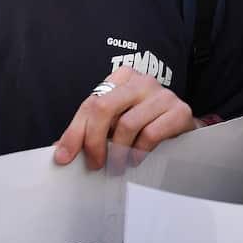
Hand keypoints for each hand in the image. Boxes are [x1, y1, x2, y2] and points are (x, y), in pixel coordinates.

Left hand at [53, 67, 197, 169]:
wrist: (181, 125)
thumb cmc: (143, 123)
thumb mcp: (114, 122)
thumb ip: (89, 130)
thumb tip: (60, 150)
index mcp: (122, 77)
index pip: (91, 103)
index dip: (74, 132)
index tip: (64, 157)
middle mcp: (142, 80)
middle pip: (105, 108)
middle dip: (94, 141)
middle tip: (95, 164)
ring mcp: (163, 94)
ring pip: (127, 124)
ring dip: (117, 152)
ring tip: (116, 166)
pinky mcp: (179, 111)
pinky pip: (151, 134)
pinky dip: (139, 152)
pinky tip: (136, 159)